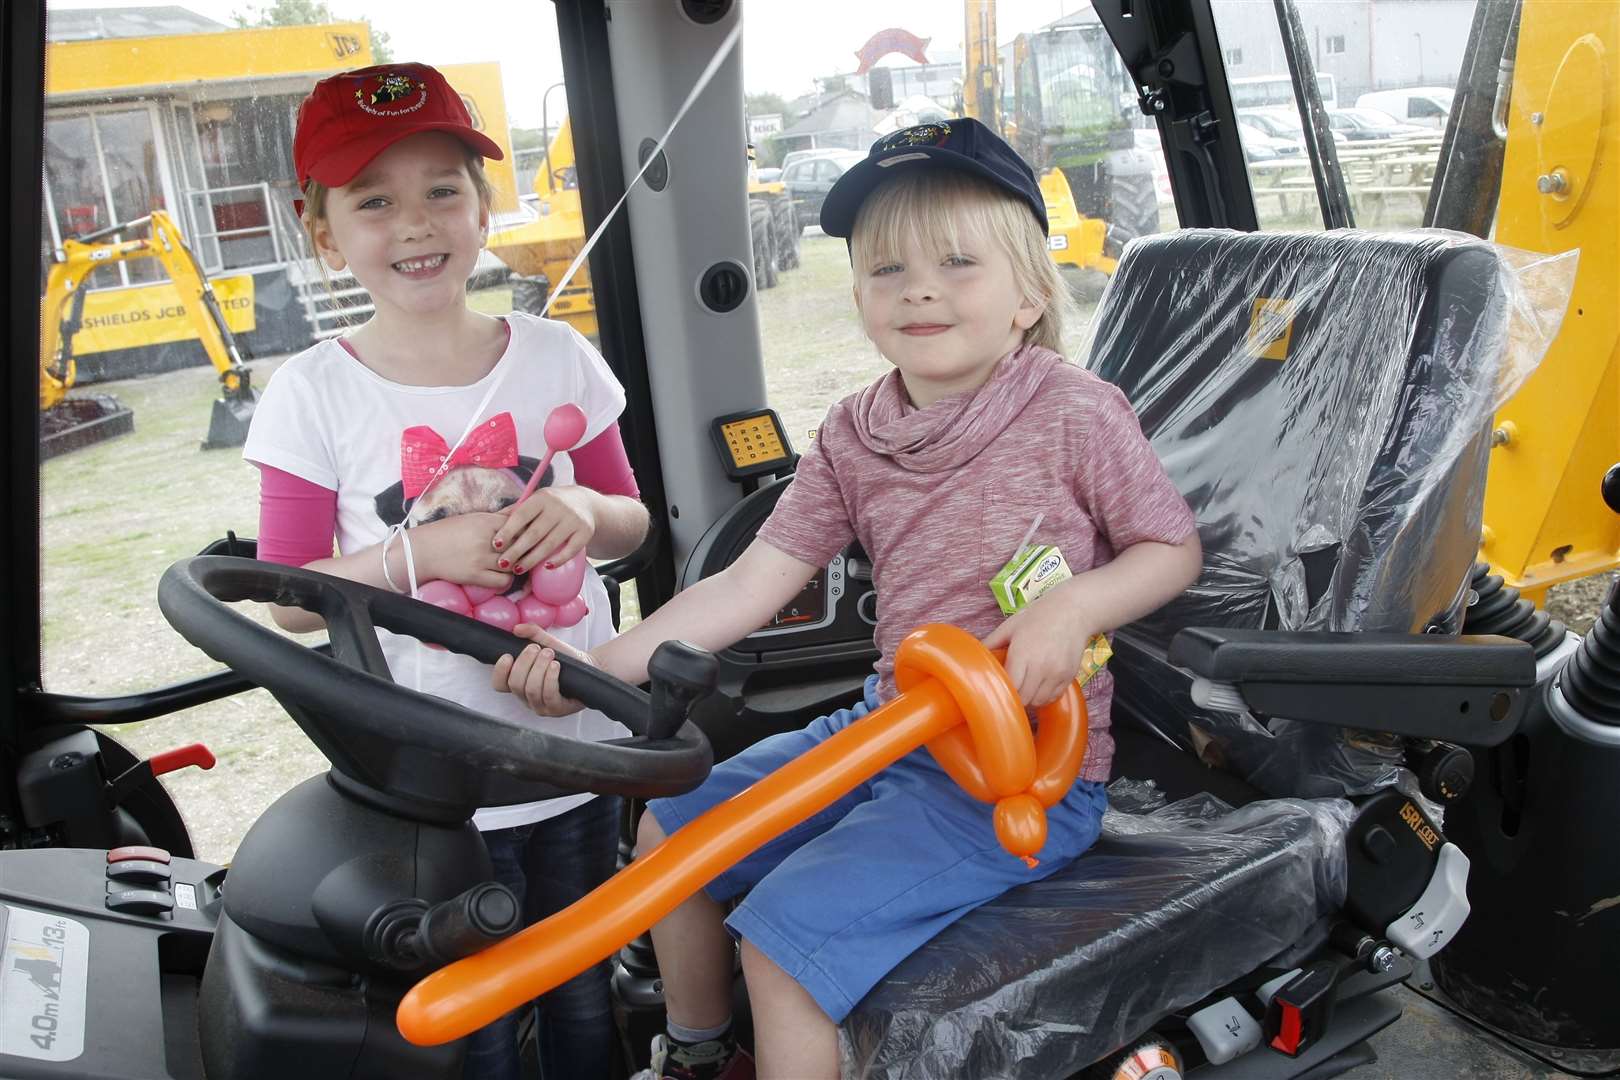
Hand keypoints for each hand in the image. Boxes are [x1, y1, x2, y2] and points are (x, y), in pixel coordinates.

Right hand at [411, 512, 512, 589]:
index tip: (522, 538)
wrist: (423, 550)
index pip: (518, 526)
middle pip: (519, 545)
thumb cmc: (448, 532)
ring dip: (514, 566)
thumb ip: (498, 516)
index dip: (523, 533)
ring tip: (508, 564)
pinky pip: (503, 581)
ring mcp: (481, 558)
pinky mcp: (475, 575)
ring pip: (513, 564)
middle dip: (521, 549)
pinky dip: (505, 580)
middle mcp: (485, 539)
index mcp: (486, 522)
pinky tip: (499, 576)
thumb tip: (521, 507)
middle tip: (519, 553)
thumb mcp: (473, 518)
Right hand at [492, 623, 594, 715]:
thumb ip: (533, 634)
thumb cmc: (566, 660)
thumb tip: (517, 628)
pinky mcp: (557, 709)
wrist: (590, 668)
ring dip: (539, 668)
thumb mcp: (548, 643)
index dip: (499, 671)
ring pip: (531, 690)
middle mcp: (527, 698)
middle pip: (515, 684)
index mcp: (520, 684)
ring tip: (550, 654)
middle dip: (524, 663)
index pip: (500, 684)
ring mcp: (542, 706)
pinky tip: (556, 666)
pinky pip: (548, 696)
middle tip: (537, 648)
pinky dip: (550, 678)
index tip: (508, 655)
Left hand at [493, 487, 597, 574]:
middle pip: (534, 533)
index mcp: (541, 498)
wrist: (584, 503)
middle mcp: (558, 507)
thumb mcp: (535, 502)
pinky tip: (546, 567)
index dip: (508, 531)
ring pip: (550, 544)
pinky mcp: (585, 531)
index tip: (495, 545)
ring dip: (532, 559)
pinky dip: (559, 559)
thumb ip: (516, 512)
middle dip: (516, 550)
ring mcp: (573, 519)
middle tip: (503, 564)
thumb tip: (491, 523)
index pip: (521, 515)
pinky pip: (571, 549)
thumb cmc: (551, 506)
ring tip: (518, 569)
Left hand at [981, 592, 1095, 707]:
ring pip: (1039, 701)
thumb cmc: (1038, 616)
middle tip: (1010, 690)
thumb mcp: (1011, 626)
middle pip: (1024, 699)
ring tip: (1025, 688)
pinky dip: (1045, 696)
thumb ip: (992, 643)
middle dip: (1015, 698)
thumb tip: (973, 657)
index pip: (1010, 687)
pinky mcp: (1069, 676)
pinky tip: (1039, 685)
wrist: (1073, 611)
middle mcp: (1041, 667)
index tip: (997, 690)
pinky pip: (1054, 697)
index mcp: (1023, 654)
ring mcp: (1057, 673)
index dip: (1002, 692)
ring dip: (1030, 699)